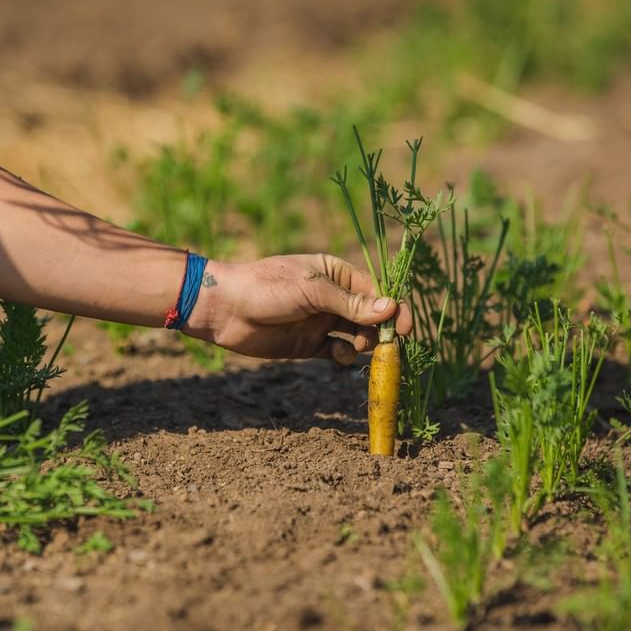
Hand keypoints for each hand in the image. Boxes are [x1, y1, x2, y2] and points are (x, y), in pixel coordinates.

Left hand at [184, 254, 412, 362]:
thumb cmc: (267, 288)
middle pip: (371, 316)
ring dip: (366, 344)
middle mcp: (333, 297)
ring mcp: (321, 322)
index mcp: (336, 274)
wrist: (225, 309)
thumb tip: (391, 309)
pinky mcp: (309, 345)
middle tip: (388, 346)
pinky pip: (338, 353)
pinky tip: (338, 357)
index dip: (394, 309)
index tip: (405, 328)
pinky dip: (345, 357)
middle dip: (383, 330)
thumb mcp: (311, 291)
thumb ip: (351, 304)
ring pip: (358, 336)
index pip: (376, 291)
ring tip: (359, 347)